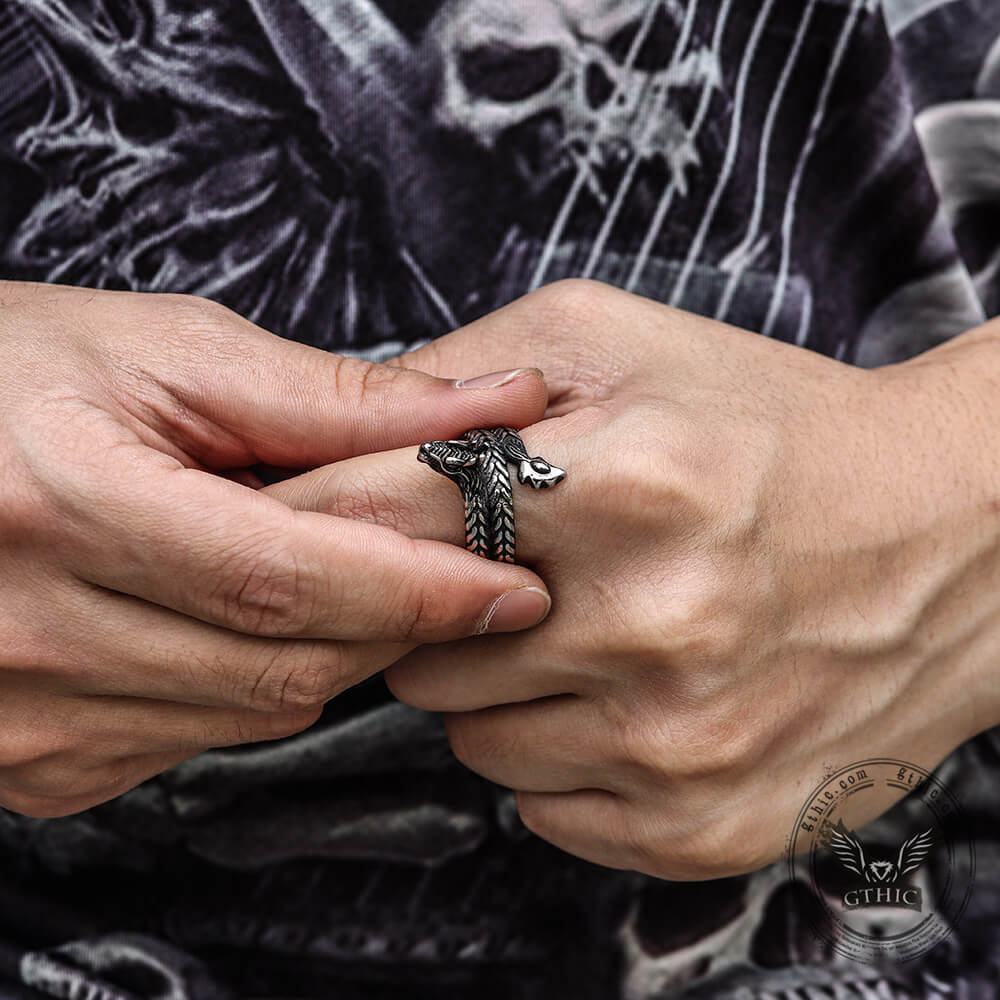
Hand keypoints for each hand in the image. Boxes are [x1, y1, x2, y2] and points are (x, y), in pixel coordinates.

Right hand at [0, 282, 552, 817]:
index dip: (421, 591)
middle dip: (396, 625)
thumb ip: (337, 396)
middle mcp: (31, 634)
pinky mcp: (36, 760)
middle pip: (287, 666)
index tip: (513, 586)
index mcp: (66, 506)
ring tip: (344, 577)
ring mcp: (28, 716)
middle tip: (458, 576)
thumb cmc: (8, 378)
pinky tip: (247, 620)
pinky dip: (255, 684)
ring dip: (331, 652)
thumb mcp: (168, 354)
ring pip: (253, 714)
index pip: (292, 582)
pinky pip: (195, 740)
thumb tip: (489, 406)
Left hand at [269, 279, 999, 878]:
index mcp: (623, 484)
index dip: (317, 514)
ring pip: (467, 738)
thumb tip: (352, 432)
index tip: (277, 525)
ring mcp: (677, 742)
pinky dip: (556, 753)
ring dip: (497, 684)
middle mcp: (650, 625)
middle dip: (433, 605)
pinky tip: (623, 693)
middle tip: (515, 565)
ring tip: (583, 624)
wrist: (949, 536)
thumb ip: (471, 370)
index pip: (382, 515)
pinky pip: (541, 808)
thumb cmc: (774, 430)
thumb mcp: (621, 340)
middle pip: (411, 646)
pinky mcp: (702, 823)